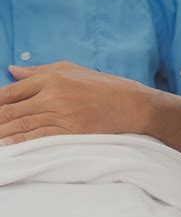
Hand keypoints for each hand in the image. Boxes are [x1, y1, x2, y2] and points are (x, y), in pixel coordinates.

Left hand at [0, 62, 150, 145]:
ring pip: (23, 126)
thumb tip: (12, 70)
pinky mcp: (72, 132)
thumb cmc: (103, 86)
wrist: (132, 104)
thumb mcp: (70, 69)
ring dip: (4, 134)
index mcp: (50, 78)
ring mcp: (63, 115)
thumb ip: (38, 71)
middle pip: (12, 111)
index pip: (10, 92)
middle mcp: (53, 95)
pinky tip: (8, 147)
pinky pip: (41, 138)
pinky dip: (22, 143)